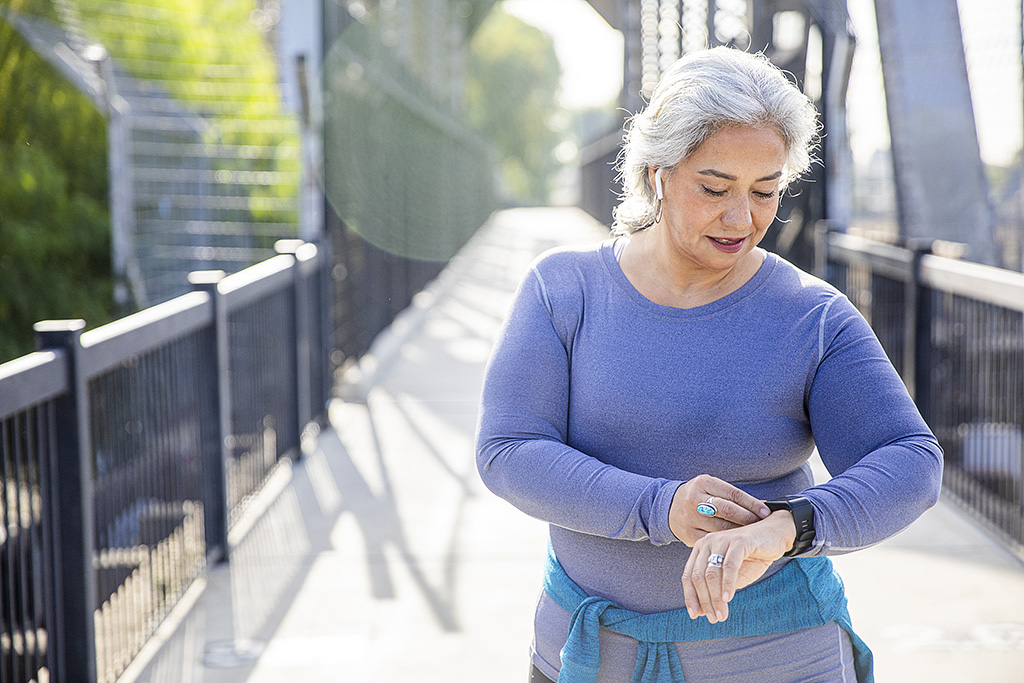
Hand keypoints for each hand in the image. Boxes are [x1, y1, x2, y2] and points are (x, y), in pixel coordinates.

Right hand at [668, 475, 770, 545]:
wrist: (669, 507)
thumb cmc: (698, 496)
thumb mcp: (710, 487)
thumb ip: (731, 496)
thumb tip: (761, 506)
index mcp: (703, 483)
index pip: (733, 494)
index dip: (752, 504)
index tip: (766, 511)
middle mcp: (695, 499)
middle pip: (728, 510)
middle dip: (748, 518)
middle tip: (761, 524)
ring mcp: (690, 517)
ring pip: (722, 528)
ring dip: (740, 532)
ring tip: (753, 535)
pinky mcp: (688, 534)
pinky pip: (713, 540)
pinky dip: (727, 543)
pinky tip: (736, 544)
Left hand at [681, 510, 796, 623]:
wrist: (775, 536)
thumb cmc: (751, 558)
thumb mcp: (731, 578)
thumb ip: (716, 590)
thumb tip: (700, 612)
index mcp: (701, 550)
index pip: (688, 576)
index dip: (690, 597)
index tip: (694, 616)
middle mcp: (707, 543)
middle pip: (698, 577)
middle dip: (705, 601)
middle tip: (714, 619)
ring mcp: (722, 540)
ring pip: (712, 574)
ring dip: (716, 598)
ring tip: (722, 615)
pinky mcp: (738, 541)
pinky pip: (729, 566)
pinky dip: (727, 584)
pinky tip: (729, 598)